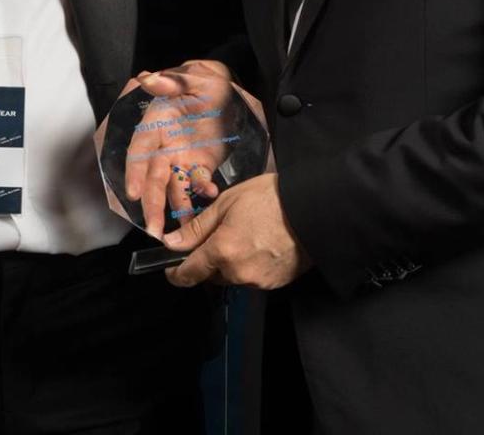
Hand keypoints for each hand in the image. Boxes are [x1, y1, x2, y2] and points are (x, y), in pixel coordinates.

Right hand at [104, 60, 251, 237]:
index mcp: (157, 122)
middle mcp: (164, 144)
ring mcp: (180, 156)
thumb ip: (174, 81)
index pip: (140, 150)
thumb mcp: (195, 77)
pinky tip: (210, 196)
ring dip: (176, 207)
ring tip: (182, 231)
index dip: (135, 171)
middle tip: (153, 229)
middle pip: (154, 176)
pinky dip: (202, 191)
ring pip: (173, 186)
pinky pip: (197, 182)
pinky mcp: (198, 164)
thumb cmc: (207, 82)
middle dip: (152, 203)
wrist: (229, 91)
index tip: (133, 193)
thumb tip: (149, 78)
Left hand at [162, 173, 309, 289]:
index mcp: (222, 251)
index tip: (171, 269)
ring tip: (246, 236)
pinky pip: (252, 278)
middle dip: (209, 260)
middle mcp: (238, 272)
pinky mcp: (274, 283)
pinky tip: (260, 245)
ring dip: (231, 263)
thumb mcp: (226, 203)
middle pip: (211, 276)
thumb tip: (172, 243)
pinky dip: (250, 266)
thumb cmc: (270, 199)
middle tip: (221, 235)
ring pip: (232, 277)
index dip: (176, 273)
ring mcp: (258, 281)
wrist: (312, 209)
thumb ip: (197, 228)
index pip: (189, 274)